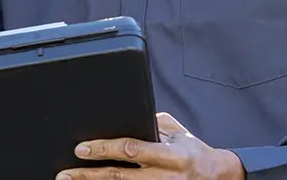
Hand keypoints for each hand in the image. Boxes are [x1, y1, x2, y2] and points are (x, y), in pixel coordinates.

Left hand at [56, 113, 244, 179]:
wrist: (221, 178)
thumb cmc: (195, 151)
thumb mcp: (178, 132)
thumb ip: (153, 123)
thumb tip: (129, 114)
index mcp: (169, 154)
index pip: (130, 150)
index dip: (104, 149)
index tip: (81, 148)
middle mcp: (164, 176)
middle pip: (120, 177)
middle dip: (90, 175)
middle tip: (66, 173)